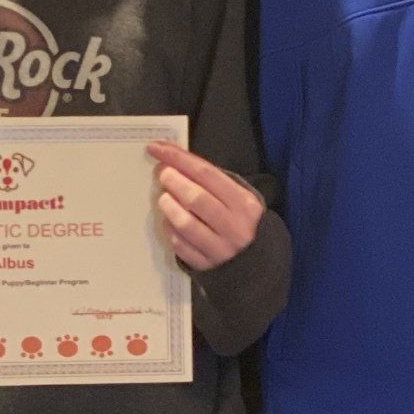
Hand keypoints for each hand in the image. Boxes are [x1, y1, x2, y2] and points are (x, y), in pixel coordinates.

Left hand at [148, 142, 264, 272]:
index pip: (206, 173)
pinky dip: (169, 229)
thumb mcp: (238, 198)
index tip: (157, 148)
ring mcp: (219, 249)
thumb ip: (211, 181)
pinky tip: (168, 220)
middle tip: (162, 173)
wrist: (256, 264)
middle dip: (173, 181)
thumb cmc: (240, 221)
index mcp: (243, 203)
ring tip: (164, 198)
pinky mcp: (206, 265)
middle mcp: (234, 226)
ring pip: (185, 223)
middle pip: (195, 198)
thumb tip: (172, 162)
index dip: (178, 158)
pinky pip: (179, 244)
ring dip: (168, 205)